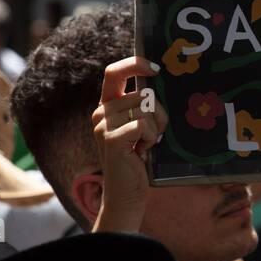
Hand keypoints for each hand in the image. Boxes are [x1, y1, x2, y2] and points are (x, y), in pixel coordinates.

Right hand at [91, 56, 165, 227]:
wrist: (127, 195)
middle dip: (158, 115)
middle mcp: (100, 112)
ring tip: (144, 146)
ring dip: (156, 129)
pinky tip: (142, 153)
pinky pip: (144, 124)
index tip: (155, 68)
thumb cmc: (138, 160)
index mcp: (107, 106)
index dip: (135, 64)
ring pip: (146, 108)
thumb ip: (143, 105)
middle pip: (143, 94)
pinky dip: (151, 139)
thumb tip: (160, 79)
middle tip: (150, 137)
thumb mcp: (140, 127)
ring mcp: (103, 125)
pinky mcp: (111, 139)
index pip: (114, 72)